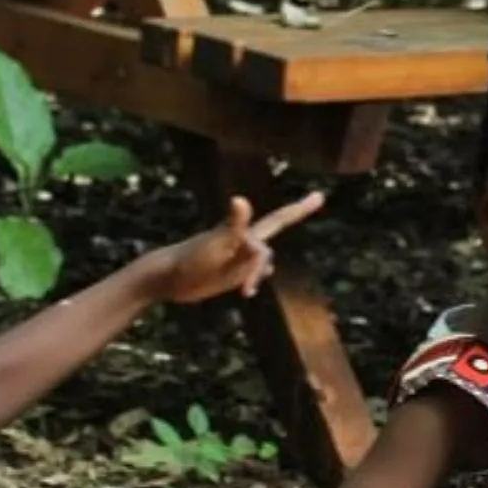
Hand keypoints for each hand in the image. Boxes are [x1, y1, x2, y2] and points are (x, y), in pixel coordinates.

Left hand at [155, 192, 324, 302]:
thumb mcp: (216, 244)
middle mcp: (243, 242)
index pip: (279, 220)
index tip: (321, 196)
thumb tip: (240, 199)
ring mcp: (236, 257)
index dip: (300, 209)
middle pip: (273, 235)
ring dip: (258, 272)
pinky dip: (255, 277)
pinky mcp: (228, 272)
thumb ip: (233, 225)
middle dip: (295, 215)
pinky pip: (251, 271)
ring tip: (244, 290)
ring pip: (262, 260)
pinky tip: (250, 289)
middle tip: (317, 200)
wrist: (167, 278)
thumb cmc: (190, 260)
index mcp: (244, 234)